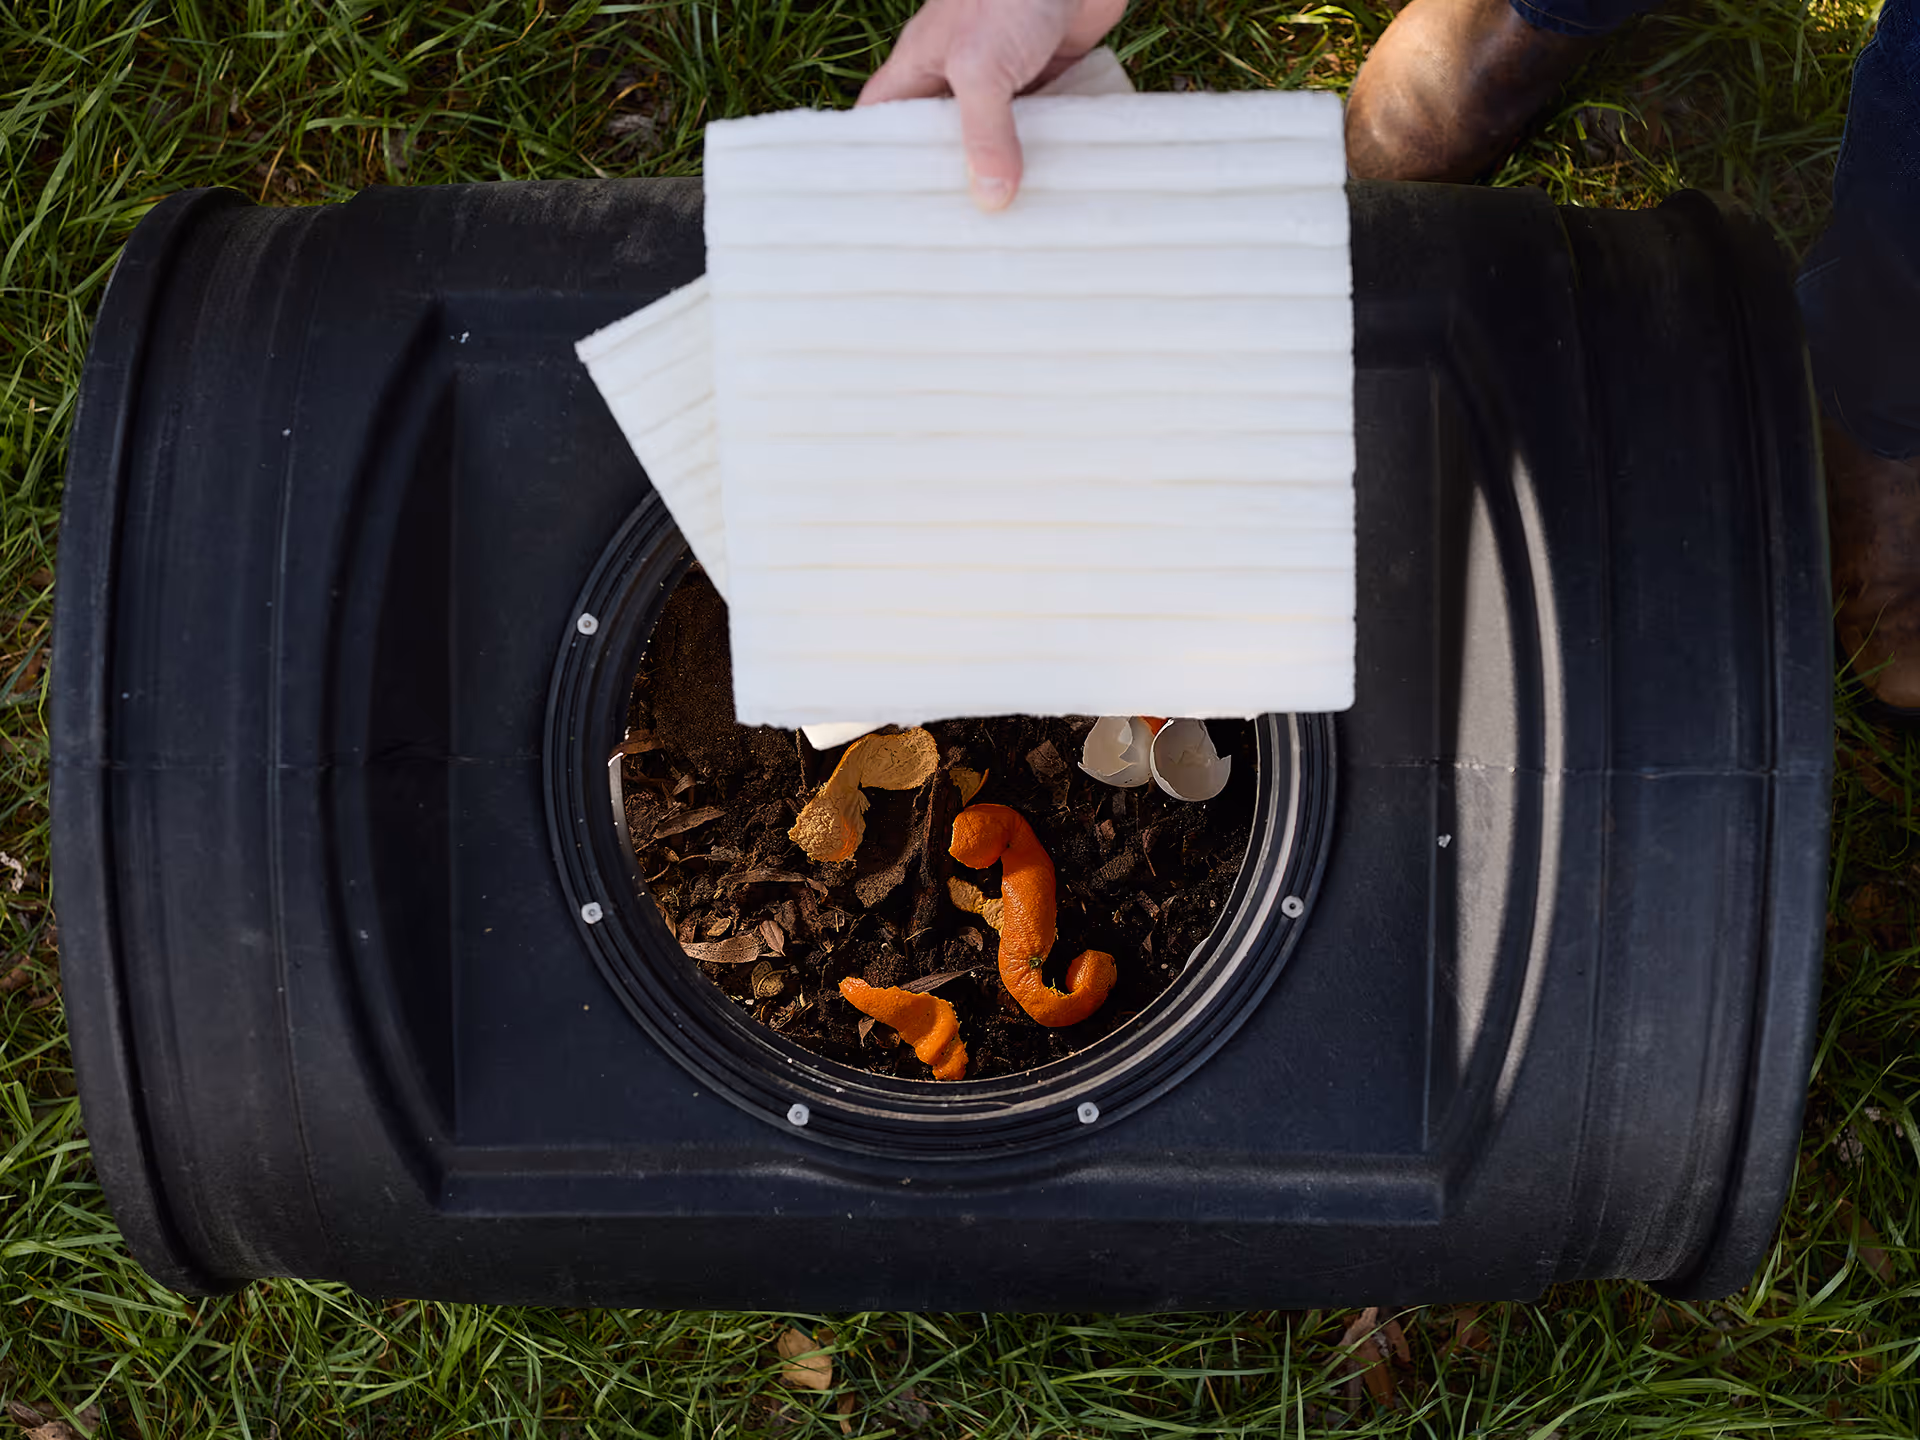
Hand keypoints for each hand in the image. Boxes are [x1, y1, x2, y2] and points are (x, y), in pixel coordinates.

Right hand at [859, 0, 1127, 210]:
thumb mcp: (980, 65)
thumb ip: (984, 132)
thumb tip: (991, 199)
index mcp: (921, 68)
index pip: (883, 124)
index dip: (879, 164)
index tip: (885, 213)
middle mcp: (958, 77)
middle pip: (944, 143)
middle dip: (950, 185)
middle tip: (953, 241)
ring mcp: (1007, 78)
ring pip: (999, 141)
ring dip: (1008, 176)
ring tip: (1007, 234)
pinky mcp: (1052, 76)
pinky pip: (1047, 128)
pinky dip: (1052, 154)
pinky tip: (1057, 192)